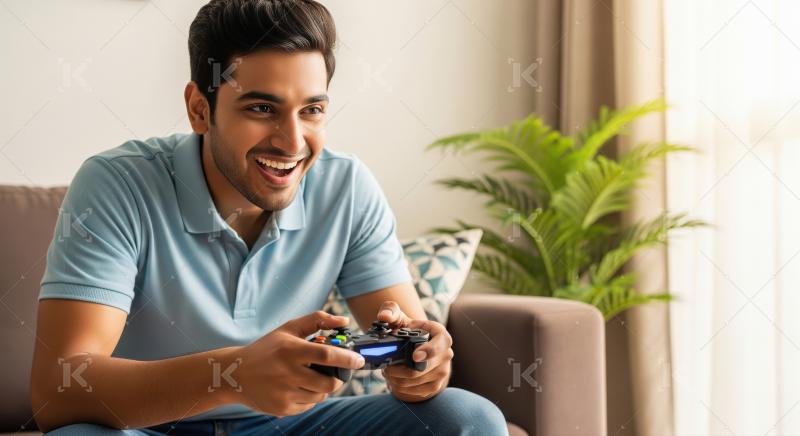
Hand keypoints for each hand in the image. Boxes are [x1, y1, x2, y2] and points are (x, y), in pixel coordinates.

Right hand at [230, 311, 364, 416]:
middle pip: (328, 382)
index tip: (359, 360)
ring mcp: (284, 393)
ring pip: (320, 396)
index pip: (327, 356)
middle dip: (338, 378)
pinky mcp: (282, 408)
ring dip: (323, 388)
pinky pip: (308, 405)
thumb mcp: (288, 329)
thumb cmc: (267, 349)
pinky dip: (310, 397)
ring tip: (311, 378)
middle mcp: (287, 373)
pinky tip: (297, 387)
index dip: (347, 359)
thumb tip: (344, 321)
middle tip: (335, 373)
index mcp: (290, 350)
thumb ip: (317, 321)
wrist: (235, 374)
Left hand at [376, 301, 453, 401]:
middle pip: (423, 367)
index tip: (414, 356)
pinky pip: (417, 392)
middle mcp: (446, 353)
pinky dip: (402, 388)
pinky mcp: (436, 386)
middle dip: (400, 369)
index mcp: (440, 334)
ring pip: (416, 381)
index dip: (430, 350)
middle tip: (386, 366)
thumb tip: (384, 316)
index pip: (441, 343)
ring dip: (397, 379)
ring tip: (388, 371)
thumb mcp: (399, 318)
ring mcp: (443, 371)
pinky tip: (394, 380)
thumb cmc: (406, 332)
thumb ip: (390, 311)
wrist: (413, 349)